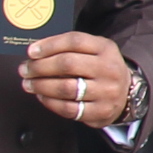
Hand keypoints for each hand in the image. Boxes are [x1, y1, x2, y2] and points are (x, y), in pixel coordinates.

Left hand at [20, 32, 134, 125]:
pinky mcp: (100, 112)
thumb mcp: (94, 50)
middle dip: (40, 67)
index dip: (49, 45)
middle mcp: (108, 69)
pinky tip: (42, 97)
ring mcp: (106, 92)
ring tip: (29, 84)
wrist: (126, 94)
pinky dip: (50, 103)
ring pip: (66, 88)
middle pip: (67, 64)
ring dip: (41, 86)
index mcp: (105, 48)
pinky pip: (69, 109)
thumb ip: (69, 48)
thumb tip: (36, 52)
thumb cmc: (100, 69)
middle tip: (25, 70)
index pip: (74, 41)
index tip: (31, 52)